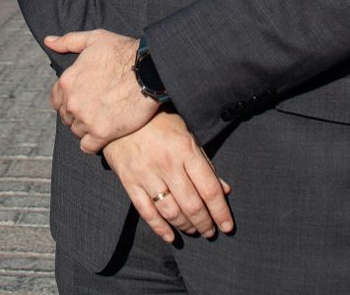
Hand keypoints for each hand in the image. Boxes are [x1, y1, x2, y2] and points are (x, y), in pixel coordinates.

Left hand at [45, 29, 159, 153]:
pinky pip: (87, 147)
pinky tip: (104, 136)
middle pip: (67, 117)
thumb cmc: (124, 52)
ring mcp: (86, 119)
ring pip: (77, 131)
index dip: (69, 101)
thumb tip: (49, 42)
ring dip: (87, 129)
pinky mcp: (101, 133)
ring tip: (103, 121)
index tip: (83, 100)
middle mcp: (72, 102)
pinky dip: (93, 144)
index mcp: (67, 81)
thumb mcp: (95, 39)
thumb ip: (68, 41)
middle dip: (78, 115)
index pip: (57, 100)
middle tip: (96, 110)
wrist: (150, 70)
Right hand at [103, 112, 233, 241]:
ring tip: (193, 230)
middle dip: (204, 224)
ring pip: (170, 211)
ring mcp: (146, 174)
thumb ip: (206, 164)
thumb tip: (224, 190)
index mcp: (185, 150)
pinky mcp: (129, 181)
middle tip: (210, 232)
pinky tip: (170, 236)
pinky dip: (159, 228)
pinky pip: (146, 211)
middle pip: (191, 205)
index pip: (209, 189)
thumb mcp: (187, 135)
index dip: (221, 212)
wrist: (121, 113)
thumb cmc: (160, 122)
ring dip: (185, 226)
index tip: (227, 226)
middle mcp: (167, 164)